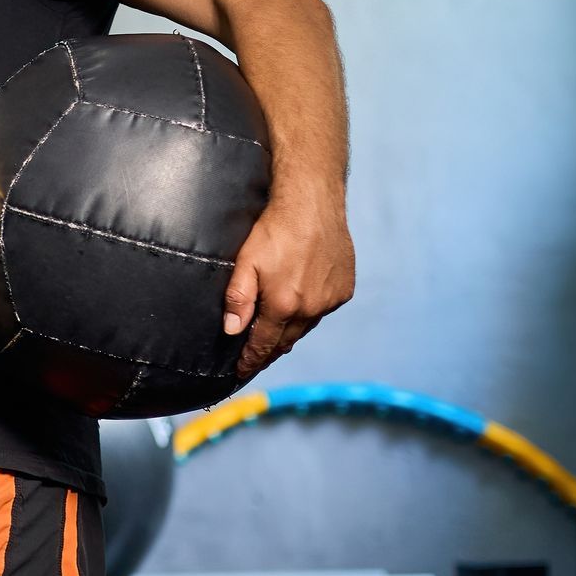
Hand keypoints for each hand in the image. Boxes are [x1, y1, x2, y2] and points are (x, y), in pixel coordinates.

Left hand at [223, 194, 354, 382]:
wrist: (312, 203)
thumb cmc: (275, 229)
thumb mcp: (246, 262)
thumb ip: (238, 298)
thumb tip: (232, 330)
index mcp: (284, 306)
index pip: (263, 345)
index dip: (251, 361)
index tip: (241, 372)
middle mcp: (311, 309)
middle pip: (286, 341)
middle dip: (269, 352)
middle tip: (256, 359)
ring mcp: (330, 300)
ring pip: (305, 327)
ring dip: (289, 333)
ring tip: (276, 338)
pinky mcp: (344, 289)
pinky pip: (323, 310)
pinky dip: (310, 313)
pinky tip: (301, 307)